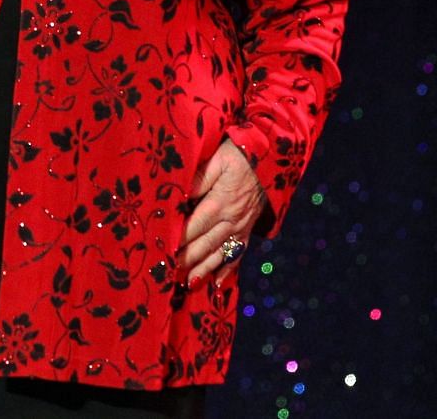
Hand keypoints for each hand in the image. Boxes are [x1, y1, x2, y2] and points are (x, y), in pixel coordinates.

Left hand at [182, 138, 265, 283]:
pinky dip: (228, 269)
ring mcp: (242, 226)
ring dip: (204, 269)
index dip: (180, 240)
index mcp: (220, 202)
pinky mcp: (248, 228)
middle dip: (188, 259)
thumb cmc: (239, 154)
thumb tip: (181, 195)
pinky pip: (238, 253)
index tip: (164, 252)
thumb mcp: (217, 159)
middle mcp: (231, 219)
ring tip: (189, 283)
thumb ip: (199, 178)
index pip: (195, 226)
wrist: (272, 157)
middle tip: (170, 273)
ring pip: (221, 253)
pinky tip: (218, 283)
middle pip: (206, 243)